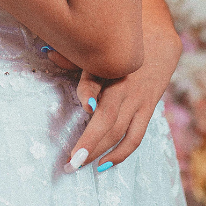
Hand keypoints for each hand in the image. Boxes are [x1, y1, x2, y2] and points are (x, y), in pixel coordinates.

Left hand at [46, 29, 181, 171]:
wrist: (157, 40)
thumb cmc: (119, 44)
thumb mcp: (98, 46)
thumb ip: (73, 56)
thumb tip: (48, 54)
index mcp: (108, 65)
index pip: (96, 79)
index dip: (89, 92)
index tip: (86, 107)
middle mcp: (123, 84)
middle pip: (107, 117)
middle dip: (89, 142)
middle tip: (70, 162)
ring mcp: (137, 99)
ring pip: (118, 131)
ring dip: (99, 151)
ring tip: (79, 165)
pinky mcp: (147, 109)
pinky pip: (135, 137)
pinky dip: (120, 153)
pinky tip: (103, 165)